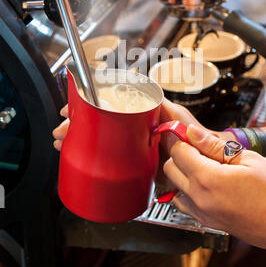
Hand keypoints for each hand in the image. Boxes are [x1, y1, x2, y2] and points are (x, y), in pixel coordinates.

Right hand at [51, 98, 208, 152]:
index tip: (72, 108)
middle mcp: (132, 130)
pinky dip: (92, 161)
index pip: (108, 106)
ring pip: (99, 142)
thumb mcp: (179, 117)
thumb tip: (155, 101)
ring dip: (79, 142)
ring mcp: (130, 147)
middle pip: (98, 125)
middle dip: (77, 126)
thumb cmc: (192, 134)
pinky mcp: (133, 165)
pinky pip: (108, 162)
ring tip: (63, 143)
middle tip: (62, 130)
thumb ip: (168, 110)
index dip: (88, 107)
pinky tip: (78, 160)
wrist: (203, 159)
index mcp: (140, 116)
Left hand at [164, 124, 265, 252]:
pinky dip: (187, 191)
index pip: (178, 152)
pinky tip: (206, 185)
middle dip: (181, 155)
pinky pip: (183, 203)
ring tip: (205, 168)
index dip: (185, 140)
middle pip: (170, 168)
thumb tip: (193, 132)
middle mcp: (199, 197)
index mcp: (208, 178)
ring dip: (182, 174)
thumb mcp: (247, 158)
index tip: (193, 136)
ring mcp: (201, 212)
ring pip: (173, 187)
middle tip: (201, 150)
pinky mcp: (205, 221)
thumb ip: (214, 145)